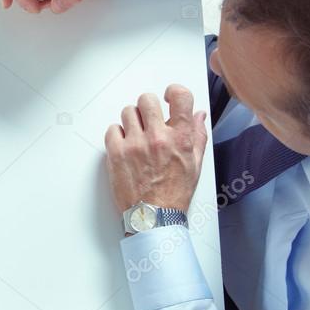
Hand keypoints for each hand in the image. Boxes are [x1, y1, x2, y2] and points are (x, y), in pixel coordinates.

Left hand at [104, 85, 208, 214]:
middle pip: (147, 99)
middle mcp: (158, 137)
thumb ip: (197, 136)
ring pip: (127, 112)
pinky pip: (112, 129)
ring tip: (136, 136)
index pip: (180, 96)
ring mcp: (135, 144)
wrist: (154, 217)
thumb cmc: (174, 194)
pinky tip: (125, 146)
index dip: (173, 92)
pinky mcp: (116, 153)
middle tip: (149, 120)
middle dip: (148, 107)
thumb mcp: (196, 164)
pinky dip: (117, 135)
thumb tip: (197, 115)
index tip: (168, 98)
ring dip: (131, 121)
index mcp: (181, 138)